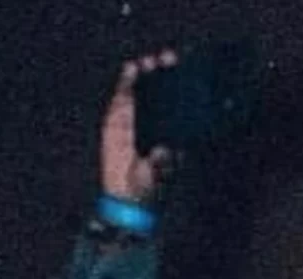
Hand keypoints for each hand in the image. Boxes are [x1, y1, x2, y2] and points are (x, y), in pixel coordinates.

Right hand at [99, 52, 179, 208]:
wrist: (125, 195)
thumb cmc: (150, 186)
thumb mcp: (160, 174)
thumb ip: (162, 163)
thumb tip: (162, 152)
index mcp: (173, 126)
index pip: (180, 97)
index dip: (182, 81)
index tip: (184, 71)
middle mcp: (157, 116)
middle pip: (162, 85)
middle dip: (165, 69)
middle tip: (166, 58)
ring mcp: (137, 114)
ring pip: (143, 85)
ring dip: (146, 70)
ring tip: (146, 63)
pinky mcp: (118, 117)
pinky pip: (124, 93)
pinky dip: (127, 80)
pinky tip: (131, 69)